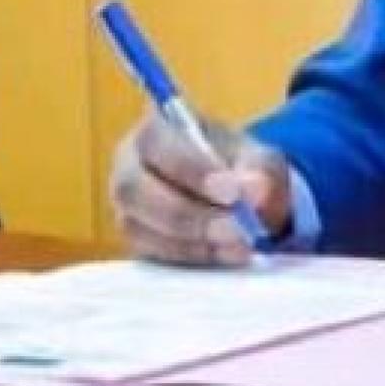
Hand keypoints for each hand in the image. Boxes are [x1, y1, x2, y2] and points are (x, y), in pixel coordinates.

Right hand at [108, 112, 291, 267]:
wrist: (236, 198)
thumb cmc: (238, 167)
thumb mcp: (257, 159)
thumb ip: (258, 170)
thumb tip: (253, 191)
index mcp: (154, 129)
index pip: (157, 143)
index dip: (191, 170)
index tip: (232, 194)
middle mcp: (128, 166)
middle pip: (135, 190)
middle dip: (189, 213)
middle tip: (237, 227)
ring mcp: (126, 208)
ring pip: (139, 228)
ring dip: (192, 240)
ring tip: (238, 244)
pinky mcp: (136, 242)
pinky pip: (150, 253)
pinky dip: (190, 256)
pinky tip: (224, 254)